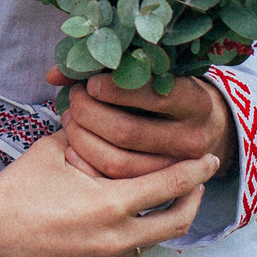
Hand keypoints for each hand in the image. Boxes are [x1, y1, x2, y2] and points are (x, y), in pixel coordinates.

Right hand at [0, 134, 215, 256]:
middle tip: (194, 188)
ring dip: (151, 231)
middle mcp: (116, 239)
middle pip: (176, 223)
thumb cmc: (13, 190)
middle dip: (192, 202)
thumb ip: (82, 141)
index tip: (209, 161)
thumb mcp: (50, 152)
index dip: (195, 171)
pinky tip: (116, 244)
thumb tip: (95, 126)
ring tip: (144, 215)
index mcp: (111, 202)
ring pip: (149, 250)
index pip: (171, 185)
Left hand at [48, 68, 234, 182]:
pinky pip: (113, 183)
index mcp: (194, 103)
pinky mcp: (155, 189)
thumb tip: (54, 75)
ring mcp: (174, 169)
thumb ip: (109, 68)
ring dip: (82, 139)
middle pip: (126, 131)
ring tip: (71, 120)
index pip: (151, 95)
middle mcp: (190, 138)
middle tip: (75, 101)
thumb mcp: (153, 74)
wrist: (202, 130)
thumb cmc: (166, 93)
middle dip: (89, 114)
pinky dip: (86, 164)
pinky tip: (72, 148)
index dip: (114, 89)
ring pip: (117, 162)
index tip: (90, 83)